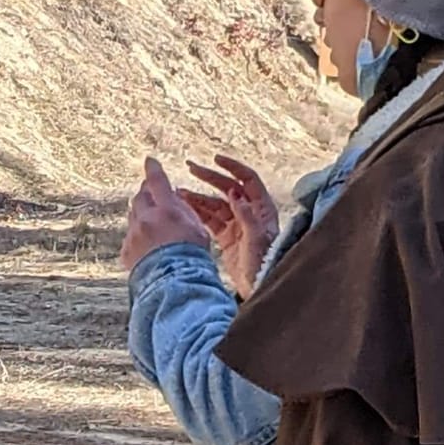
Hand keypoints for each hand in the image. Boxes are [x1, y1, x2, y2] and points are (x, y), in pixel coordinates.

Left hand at [120, 156, 211, 273]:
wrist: (175, 285)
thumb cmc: (192, 259)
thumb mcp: (198, 230)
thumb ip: (185, 211)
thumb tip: (175, 198)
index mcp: (166, 210)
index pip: (157, 182)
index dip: (153, 170)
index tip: (149, 161)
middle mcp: (146, 219)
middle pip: (140, 198)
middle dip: (146, 194)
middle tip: (151, 194)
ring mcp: (134, 236)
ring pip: (133, 217)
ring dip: (141, 216)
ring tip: (153, 224)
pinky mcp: (126, 252)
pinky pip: (130, 238)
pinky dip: (137, 238)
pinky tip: (147, 246)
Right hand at [182, 154, 278, 297]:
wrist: (259, 285)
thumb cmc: (264, 262)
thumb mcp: (257, 238)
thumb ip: (246, 215)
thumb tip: (233, 193)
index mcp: (262, 207)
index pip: (247, 179)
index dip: (232, 166)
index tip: (215, 159)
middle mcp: (249, 212)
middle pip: (228, 187)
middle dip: (209, 177)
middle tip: (190, 167)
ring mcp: (236, 224)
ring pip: (214, 204)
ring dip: (198, 197)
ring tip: (179, 192)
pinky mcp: (226, 237)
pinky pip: (209, 220)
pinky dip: (197, 213)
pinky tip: (184, 207)